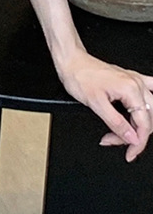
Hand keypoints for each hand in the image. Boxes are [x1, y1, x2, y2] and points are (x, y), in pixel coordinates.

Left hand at [55, 46, 152, 161]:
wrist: (70, 60)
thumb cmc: (78, 76)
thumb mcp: (95, 103)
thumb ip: (116, 123)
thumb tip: (132, 139)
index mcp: (130, 89)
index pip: (144, 125)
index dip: (137, 143)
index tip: (129, 153)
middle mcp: (136, 84)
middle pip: (148, 120)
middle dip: (133, 135)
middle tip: (115, 140)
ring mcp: (135, 80)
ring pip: (151, 110)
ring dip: (139, 125)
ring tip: (122, 133)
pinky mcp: (130, 80)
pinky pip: (151, 91)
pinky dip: (151, 105)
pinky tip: (149, 113)